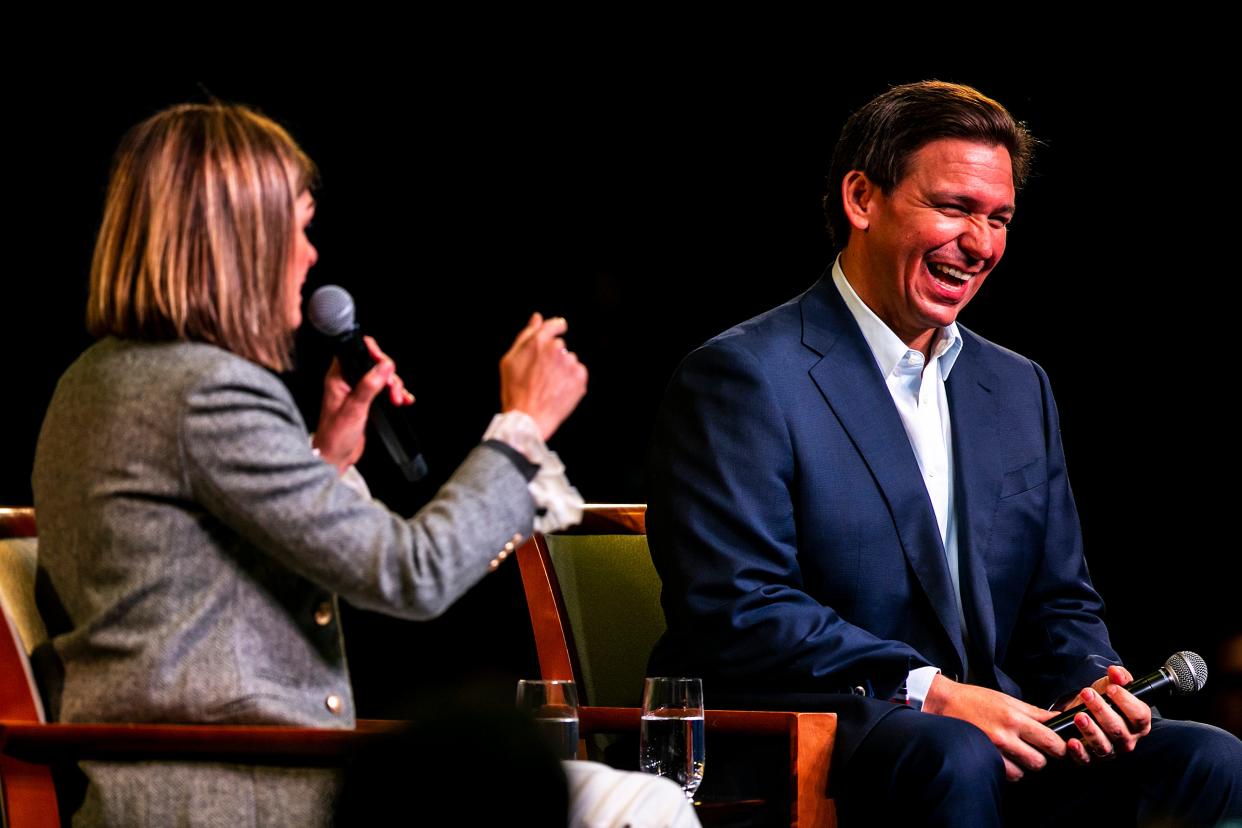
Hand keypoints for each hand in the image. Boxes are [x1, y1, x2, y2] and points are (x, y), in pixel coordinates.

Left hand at [313, 336, 413, 473]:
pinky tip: (403, 400)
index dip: (374, 353)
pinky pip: (384, 391)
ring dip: (394, 386)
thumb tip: (383, 366)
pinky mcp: (366, 401)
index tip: (386, 366)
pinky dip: (396, 393)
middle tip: (393, 391)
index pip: (357, 351)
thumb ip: (369, 385)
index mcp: (338, 377)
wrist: (335, 458)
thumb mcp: (354, 409)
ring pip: (382, 377)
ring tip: (398, 399)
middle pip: (374, 364)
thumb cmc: (335, 436)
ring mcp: (357, 391)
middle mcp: (347, 381)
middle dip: (389, 375)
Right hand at [500, 313, 587, 440]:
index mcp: (538, 341)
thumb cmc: (515, 390)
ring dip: (562, 370)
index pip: (555, 325)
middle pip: (560, 346)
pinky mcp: (580, 378)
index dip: (557, 327)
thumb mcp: (510, 360)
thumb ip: (525, 336)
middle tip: (541, 375)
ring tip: (548, 386)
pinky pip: (578, 373)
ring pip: (569, 361)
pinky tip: (558, 391)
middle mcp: (557, 348)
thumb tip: (537, 318)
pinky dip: (571, 381)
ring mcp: (570, 363)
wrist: (529, 418)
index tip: (560, 329)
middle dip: (553, 356)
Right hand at [923, 673, 1064, 780]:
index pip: (1050, 739)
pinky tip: (1005, 759)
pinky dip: (1010, 770)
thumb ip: (1033, 712)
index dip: (1060, 746)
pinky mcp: (983, 758)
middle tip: (1037, 751)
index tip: (1058, 746)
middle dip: (1043, 758)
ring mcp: (993, 749)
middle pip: (1040, 761)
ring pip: (1024, 771)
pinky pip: (1007, 775)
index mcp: (1014, 717)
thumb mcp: (1006, 699)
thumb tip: (1057, 719)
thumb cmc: (975, 699)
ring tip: (1018, 754)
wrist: (943, 703)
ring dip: (1024, 766)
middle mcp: (1005, 735)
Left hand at [1062, 665, 1151, 765]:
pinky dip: (1079, 751)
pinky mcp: (1090, 759)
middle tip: (1087, 694)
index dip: (1126, 701)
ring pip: (1103, 744)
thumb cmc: (1102, 702)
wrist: (1082, 716)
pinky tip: (1072, 741)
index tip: (1111, 688)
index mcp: (1138, 724)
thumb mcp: (1110, 687)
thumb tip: (1115, 671)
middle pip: (1118, 729)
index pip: (1139, 715)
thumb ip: (1118, 678)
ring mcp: (1109, 751)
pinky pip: (1086, 759)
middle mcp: (1126, 740)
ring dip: (1090, 730)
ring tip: (1079, 715)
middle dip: (1102, 710)